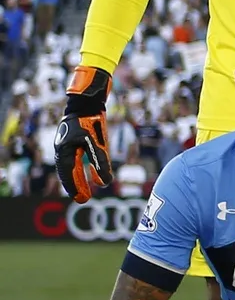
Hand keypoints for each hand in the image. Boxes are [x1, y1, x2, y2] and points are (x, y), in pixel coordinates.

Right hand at [54, 65, 111, 202]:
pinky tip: (91, 172)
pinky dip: (83, 167)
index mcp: (64, 151)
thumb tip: (106, 183)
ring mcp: (69, 144)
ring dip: (79, 178)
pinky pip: (78, 158)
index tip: (82, 199)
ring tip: (86, 190)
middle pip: (69, 172)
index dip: (76, 188)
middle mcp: (64, 149)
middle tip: (83, 199)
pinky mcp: (76, 139)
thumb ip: (101, 162)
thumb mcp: (97, 143)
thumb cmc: (91, 120)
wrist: (88, 100)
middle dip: (76, 186)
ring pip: (73, 166)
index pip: (69, 174)